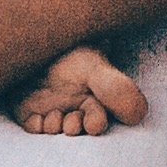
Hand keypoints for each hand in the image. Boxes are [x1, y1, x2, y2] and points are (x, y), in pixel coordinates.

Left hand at [12, 43, 148, 138]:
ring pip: (54, 129)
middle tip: (72, 122)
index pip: (99, 118)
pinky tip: (37, 119)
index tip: (93, 122)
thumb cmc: (70, 52)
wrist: (36, 37)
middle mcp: (73, 107)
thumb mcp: (96, 67)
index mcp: (93, 98)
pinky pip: (31, 127)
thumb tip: (137, 117)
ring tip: (54, 115)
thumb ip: (118, 89)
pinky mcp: (29, 110)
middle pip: (76, 128)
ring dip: (55, 127)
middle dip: (74, 127)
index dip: (96, 123)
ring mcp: (50, 109)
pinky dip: (35, 126)